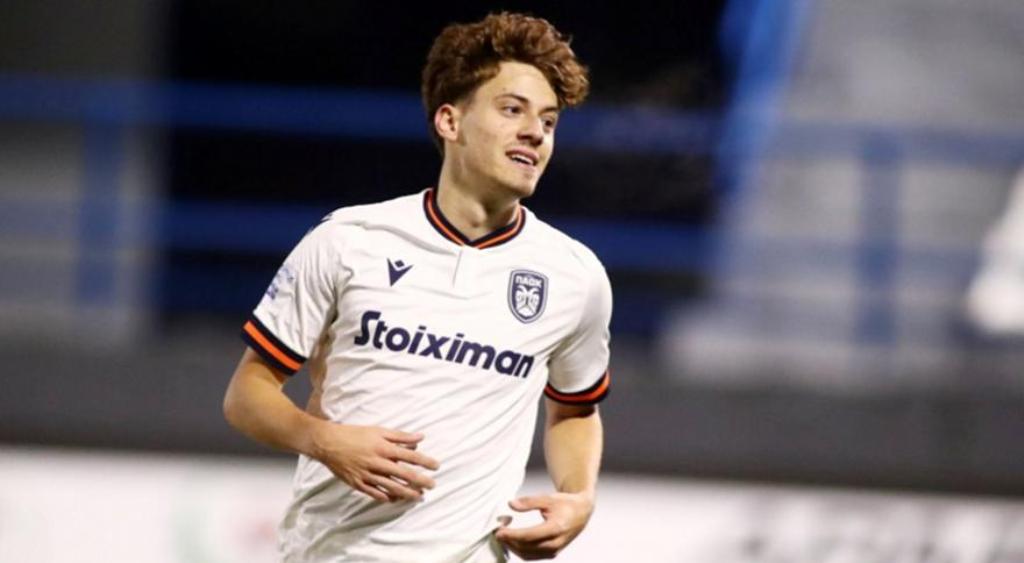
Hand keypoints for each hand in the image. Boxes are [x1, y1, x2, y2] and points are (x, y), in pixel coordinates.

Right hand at [309, 422, 439, 502]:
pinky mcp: (357, 483)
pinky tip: (394, 499)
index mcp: (383, 448)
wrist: (327, 443)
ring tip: (418, 496)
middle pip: (403, 474)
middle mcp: (376, 462)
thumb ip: (400, 436)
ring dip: (406, 492)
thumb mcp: (378, 430)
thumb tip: (420, 437)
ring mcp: (366, 474)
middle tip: (432, 485)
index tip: (436, 466)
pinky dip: (385, 497)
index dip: (424, 461)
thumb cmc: (354, 434)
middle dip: (420, 480)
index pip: (409, 456)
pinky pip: (374, 493)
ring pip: (390, 487)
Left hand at [494, 492, 593, 559]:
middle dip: (509, 541)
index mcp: (557, 527)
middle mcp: (556, 542)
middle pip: (526, 548)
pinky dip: (520, 550)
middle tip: (497, 532)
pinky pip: (532, 556)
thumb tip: (511, 505)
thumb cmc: (566, 504)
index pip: (529, 536)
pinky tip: (512, 541)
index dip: (512, 535)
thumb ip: (529, 502)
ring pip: (528, 555)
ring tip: (503, 536)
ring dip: (513, 547)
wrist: (582, 513)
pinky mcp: (552, 553)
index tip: (499, 530)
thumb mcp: (548, 498)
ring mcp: (554, 550)